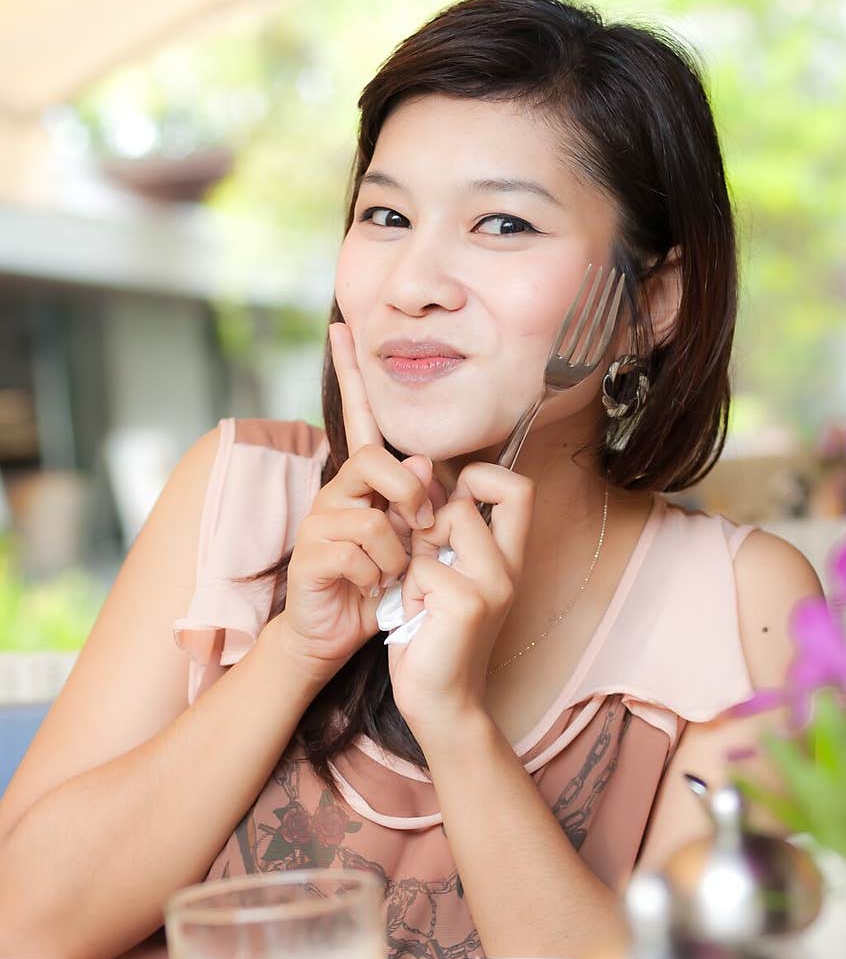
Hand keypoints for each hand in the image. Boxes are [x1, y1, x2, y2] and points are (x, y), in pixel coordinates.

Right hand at [280, 323, 445, 674]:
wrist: (333, 634)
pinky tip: (370, 589)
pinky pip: (357, 553)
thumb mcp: (408, 541)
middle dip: (411, 496)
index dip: (352, 374)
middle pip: (375, 463)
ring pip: (372, 518)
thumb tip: (420, 460)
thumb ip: (415, 502)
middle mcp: (335, 493)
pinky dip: (376, 577)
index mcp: (360, 483)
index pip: (357, 419)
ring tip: (391, 575)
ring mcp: (319, 523)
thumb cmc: (375, 584)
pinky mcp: (309, 556)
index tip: (342, 324)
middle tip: (423, 530)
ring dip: (396, 554)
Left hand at [387, 460, 535, 742]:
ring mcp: (493, 584)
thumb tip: (425, 477)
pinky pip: (421, 566)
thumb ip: (445, 535)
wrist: (441, 705)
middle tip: (421, 563)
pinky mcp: (467, 603)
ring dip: (417, 558)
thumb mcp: (444, 579)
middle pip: (467, 501)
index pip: (519, 488)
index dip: (481, 477)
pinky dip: (406, 590)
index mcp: (509, 560)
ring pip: (443, 525)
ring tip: (419, 597)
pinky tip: (415, 620)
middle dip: (429, 523)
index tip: (449, 503)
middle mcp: (509, 569)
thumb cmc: (434, 641)